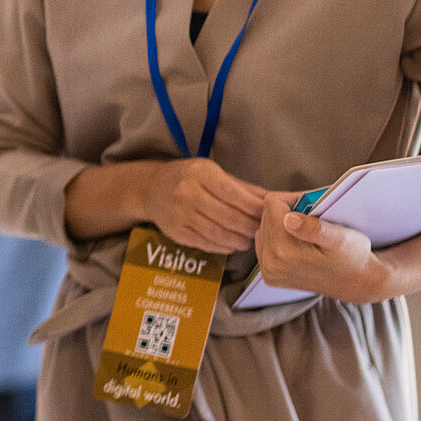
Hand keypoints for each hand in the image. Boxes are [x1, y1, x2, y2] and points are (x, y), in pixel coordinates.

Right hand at [142, 158, 267, 253]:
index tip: (267, 214)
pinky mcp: (176, 232)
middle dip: (250, 226)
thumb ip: (241, 187)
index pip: (233, 194)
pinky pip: (206, 243)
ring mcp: (180, 214)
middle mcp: (187, 193)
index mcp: (200, 173)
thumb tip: (270, 199)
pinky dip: (224, 247)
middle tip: (261, 230)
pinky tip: (232, 244)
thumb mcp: (211, 172)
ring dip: (239, 240)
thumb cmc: (187, 178)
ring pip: (218, 233)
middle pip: (228, 217)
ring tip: (249, 239)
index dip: (253, 207)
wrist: (150, 189)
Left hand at [254, 192, 387, 302]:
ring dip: (280, 225)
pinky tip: (297, 243)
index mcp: (284, 249)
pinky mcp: (269, 275)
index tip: (311, 205)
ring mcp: (269, 270)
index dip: (293, 198)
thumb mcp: (340, 238)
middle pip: (265, 216)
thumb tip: (289, 219)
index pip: (272, 203)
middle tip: (311, 219)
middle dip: (287, 212)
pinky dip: (278, 239)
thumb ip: (313, 227)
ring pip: (263, 228)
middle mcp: (271, 261)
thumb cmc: (352, 257)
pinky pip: (264, 244)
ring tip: (305, 232)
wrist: (355, 282)